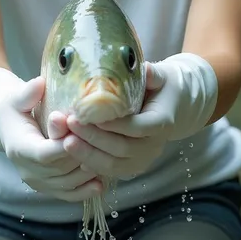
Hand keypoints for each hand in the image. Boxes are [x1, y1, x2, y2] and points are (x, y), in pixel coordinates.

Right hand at [0, 67, 102, 201]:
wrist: (5, 125)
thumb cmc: (15, 107)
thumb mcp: (17, 97)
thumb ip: (28, 93)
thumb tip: (39, 84)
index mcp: (20, 147)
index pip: (45, 153)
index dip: (65, 145)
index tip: (81, 132)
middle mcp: (27, 170)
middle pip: (61, 168)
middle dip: (82, 153)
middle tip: (101, 138)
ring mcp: (37, 182)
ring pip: (68, 182)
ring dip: (87, 171)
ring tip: (104, 154)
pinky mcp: (46, 187)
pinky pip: (67, 194)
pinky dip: (84, 190)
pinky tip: (99, 183)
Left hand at [64, 54, 217, 178]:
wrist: (175, 108)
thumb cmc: (164, 88)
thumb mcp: (163, 77)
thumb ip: (154, 74)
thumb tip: (145, 69)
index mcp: (162, 122)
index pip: (138, 127)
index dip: (115, 124)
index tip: (92, 115)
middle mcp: (154, 145)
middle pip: (122, 147)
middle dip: (94, 137)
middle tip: (71, 123)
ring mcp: (144, 159)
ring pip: (114, 164)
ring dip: (88, 154)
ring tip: (65, 140)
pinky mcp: (133, 166)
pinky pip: (111, 170)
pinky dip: (91, 163)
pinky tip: (73, 152)